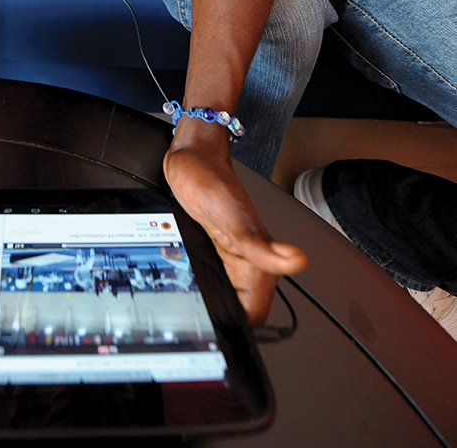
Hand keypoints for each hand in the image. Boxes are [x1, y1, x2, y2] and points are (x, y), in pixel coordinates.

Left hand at [163, 142, 306, 324]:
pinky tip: (194, 286)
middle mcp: (248, 261)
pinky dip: (208, 286)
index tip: (218, 334)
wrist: (194, 157)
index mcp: (256, 260)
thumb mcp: (232, 215)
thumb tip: (297, 262)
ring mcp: (234, 256)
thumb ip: (261, 244)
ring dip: (216, 304)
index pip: (254, 314)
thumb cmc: (212, 180)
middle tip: (198, 322)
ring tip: (194, 308)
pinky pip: (218, 279)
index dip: (240, 328)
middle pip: (242, 310)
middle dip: (224, 320)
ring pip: (230, 296)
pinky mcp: (219, 249)